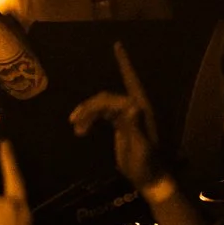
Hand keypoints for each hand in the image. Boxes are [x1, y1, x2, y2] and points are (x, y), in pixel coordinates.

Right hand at [69, 42, 166, 191]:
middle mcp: (134, 108)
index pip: (131, 81)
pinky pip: (102, 115)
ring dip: (87, 114)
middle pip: (108, 98)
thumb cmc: (146, 164)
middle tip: (75, 121)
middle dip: (90, 106)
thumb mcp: (141, 147)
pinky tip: (81, 130)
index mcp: (141, 110)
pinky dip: (90, 119)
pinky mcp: (120, 125)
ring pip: (102, 106)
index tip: (117, 45)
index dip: (124, 63)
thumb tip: (132, 104)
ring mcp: (127, 116)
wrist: (148, 179)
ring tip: (76, 130)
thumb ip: (136, 126)